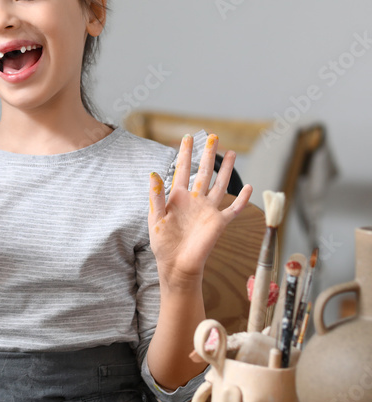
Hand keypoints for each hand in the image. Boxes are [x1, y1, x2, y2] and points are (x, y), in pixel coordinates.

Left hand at [148, 134, 252, 289]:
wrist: (177, 265)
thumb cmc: (163, 244)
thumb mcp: (155, 218)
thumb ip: (156, 196)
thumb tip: (153, 174)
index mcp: (177, 197)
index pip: (182, 169)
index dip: (184, 153)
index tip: (187, 137)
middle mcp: (195, 200)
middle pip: (204, 172)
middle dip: (208, 155)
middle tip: (213, 136)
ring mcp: (209, 210)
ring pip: (220, 185)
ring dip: (227, 170)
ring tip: (232, 153)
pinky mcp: (219, 222)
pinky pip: (234, 209)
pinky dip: (242, 199)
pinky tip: (249, 187)